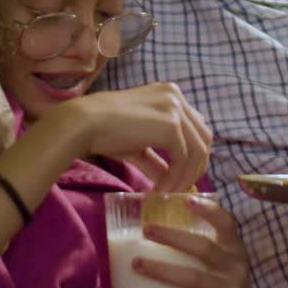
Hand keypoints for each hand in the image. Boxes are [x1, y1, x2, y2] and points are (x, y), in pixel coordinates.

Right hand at [44, 82, 210, 192]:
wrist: (83, 124)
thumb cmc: (103, 131)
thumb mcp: (137, 145)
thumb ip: (157, 160)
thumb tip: (170, 181)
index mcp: (170, 94)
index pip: (195, 127)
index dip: (193, 155)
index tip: (180, 178)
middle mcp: (176, 96)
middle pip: (204, 138)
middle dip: (195, 167)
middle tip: (180, 189)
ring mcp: (175, 108)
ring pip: (198, 150)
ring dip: (185, 176)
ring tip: (167, 193)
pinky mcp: (171, 124)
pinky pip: (184, 158)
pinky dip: (176, 178)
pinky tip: (160, 190)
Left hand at [135, 198, 266, 287]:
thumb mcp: (223, 265)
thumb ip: (202, 249)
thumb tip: (159, 226)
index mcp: (235, 251)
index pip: (227, 224)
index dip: (209, 211)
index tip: (187, 200)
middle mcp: (236, 269)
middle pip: (203, 248)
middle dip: (172, 237)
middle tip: (146, 230)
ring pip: (193, 278)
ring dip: (161, 270)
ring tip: (136, 264)